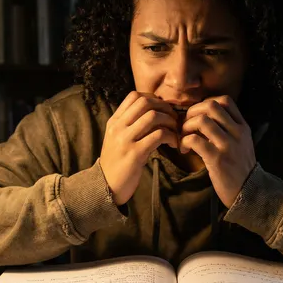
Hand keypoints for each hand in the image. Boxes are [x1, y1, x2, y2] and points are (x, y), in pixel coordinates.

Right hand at [100, 91, 178, 205]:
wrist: (106, 186)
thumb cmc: (117, 163)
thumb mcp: (118, 139)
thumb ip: (130, 125)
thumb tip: (154, 113)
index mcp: (114, 121)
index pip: (134, 96)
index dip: (154, 99)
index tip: (163, 111)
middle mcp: (118, 127)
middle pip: (145, 102)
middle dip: (165, 108)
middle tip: (174, 120)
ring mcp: (125, 140)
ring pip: (153, 116)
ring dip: (170, 122)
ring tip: (175, 133)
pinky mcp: (135, 153)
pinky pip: (158, 135)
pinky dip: (171, 137)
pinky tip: (173, 144)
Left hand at [180, 96, 255, 207]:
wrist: (248, 192)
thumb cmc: (239, 168)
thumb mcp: (241, 143)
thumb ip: (228, 129)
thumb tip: (202, 117)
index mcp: (243, 127)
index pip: (225, 100)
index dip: (205, 103)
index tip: (197, 116)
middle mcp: (237, 133)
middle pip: (211, 106)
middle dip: (192, 112)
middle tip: (186, 125)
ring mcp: (228, 145)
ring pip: (202, 120)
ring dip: (186, 127)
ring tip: (184, 138)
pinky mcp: (217, 159)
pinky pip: (195, 140)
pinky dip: (185, 142)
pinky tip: (185, 150)